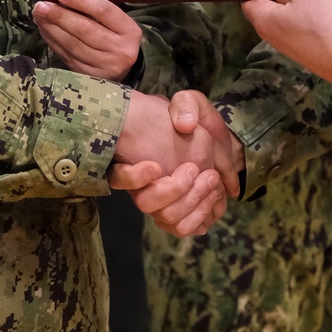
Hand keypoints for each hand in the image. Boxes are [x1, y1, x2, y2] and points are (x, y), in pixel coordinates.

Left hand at [34, 0, 141, 80]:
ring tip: (39, 17)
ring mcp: (105, 66)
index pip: (104, 11)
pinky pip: (67, 56)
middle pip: (85, 29)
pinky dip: (53, 42)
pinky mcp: (90, 77)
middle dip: (59, 16)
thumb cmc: (117, 37)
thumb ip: (96, 11)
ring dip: (52, 29)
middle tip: (40, 6)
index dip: (81, 1)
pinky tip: (45, 31)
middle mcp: (120, 50)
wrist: (126, 69)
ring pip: (73, 44)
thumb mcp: (117, 22)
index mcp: (129, 30)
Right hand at [110, 90, 243, 235]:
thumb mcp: (190, 103)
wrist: (215, 139)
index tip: (156, 166)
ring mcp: (160, 201)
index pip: (117, 175)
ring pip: (165, 218)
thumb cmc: (194, 120)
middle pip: (146, 203)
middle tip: (196, 168)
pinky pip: (180, 229)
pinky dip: (199, 217)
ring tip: (212, 180)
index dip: (133, 177)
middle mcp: (143, 184)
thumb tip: (185, 125)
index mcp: (136, 156)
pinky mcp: (179, 214)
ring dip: (192, 202)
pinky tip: (213, 198)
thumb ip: (186, 106)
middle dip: (175, 189)